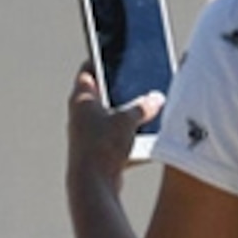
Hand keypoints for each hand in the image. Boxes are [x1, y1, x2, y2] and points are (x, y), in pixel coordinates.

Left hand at [67, 65, 159, 184]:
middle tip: (140, 80)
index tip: (116, 52)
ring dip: (128, 116)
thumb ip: (143, 106)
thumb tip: (157, 99)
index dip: (103, 58)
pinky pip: (115, 140)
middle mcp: (80, 116)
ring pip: (111, 119)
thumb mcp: (128, 120)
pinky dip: (129, 138)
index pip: (89, 69)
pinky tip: (147, 139)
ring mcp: (87, 135)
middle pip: (103, 94)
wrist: (92, 185)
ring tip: (149, 110)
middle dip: (122, 89)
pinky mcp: (97, 153)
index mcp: (81, 98)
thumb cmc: (102, 147)